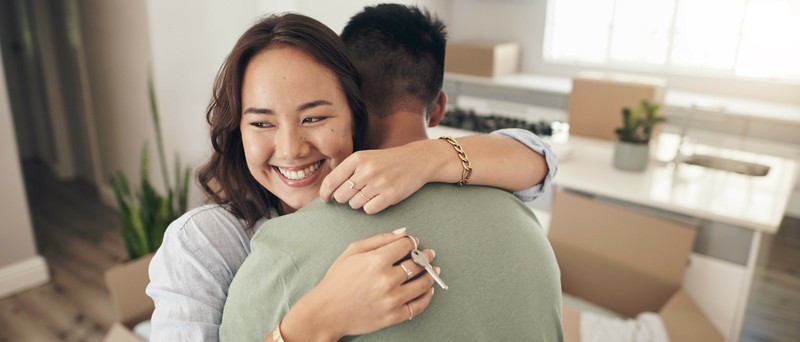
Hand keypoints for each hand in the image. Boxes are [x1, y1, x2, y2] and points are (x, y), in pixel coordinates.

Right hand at [280, 230, 437, 340]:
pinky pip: (419, 306)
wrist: (327, 311)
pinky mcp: (393, 316)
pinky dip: (427, 297)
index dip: (412, 242)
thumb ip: (379, 239)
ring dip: (430, 274)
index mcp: (376, 261)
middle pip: (417, 264)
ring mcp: (392, 299)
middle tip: (428, 254)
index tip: (414, 243)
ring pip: (422, 284)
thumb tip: (403, 232)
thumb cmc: (337, 280)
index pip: (406, 246)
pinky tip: (428, 290)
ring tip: (432, 270)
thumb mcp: (352, 251)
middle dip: (425, 256)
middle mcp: (387, 280)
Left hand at [320, 142, 436, 213]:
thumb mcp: (365, 158)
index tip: (326, 198)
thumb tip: (328, 190)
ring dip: (359, 202)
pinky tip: (379, 197)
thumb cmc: (387, 161)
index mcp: (357, 158)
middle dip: (345, 198)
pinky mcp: (390, 195)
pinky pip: (368, 210)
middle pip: (341, 196)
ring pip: (354, 204)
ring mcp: (378, 183)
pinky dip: (371, 207)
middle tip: (356, 192)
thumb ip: (347, 171)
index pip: (331, 181)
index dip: (325, 193)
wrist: (417, 160)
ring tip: (371, 192)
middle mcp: (366, 170)